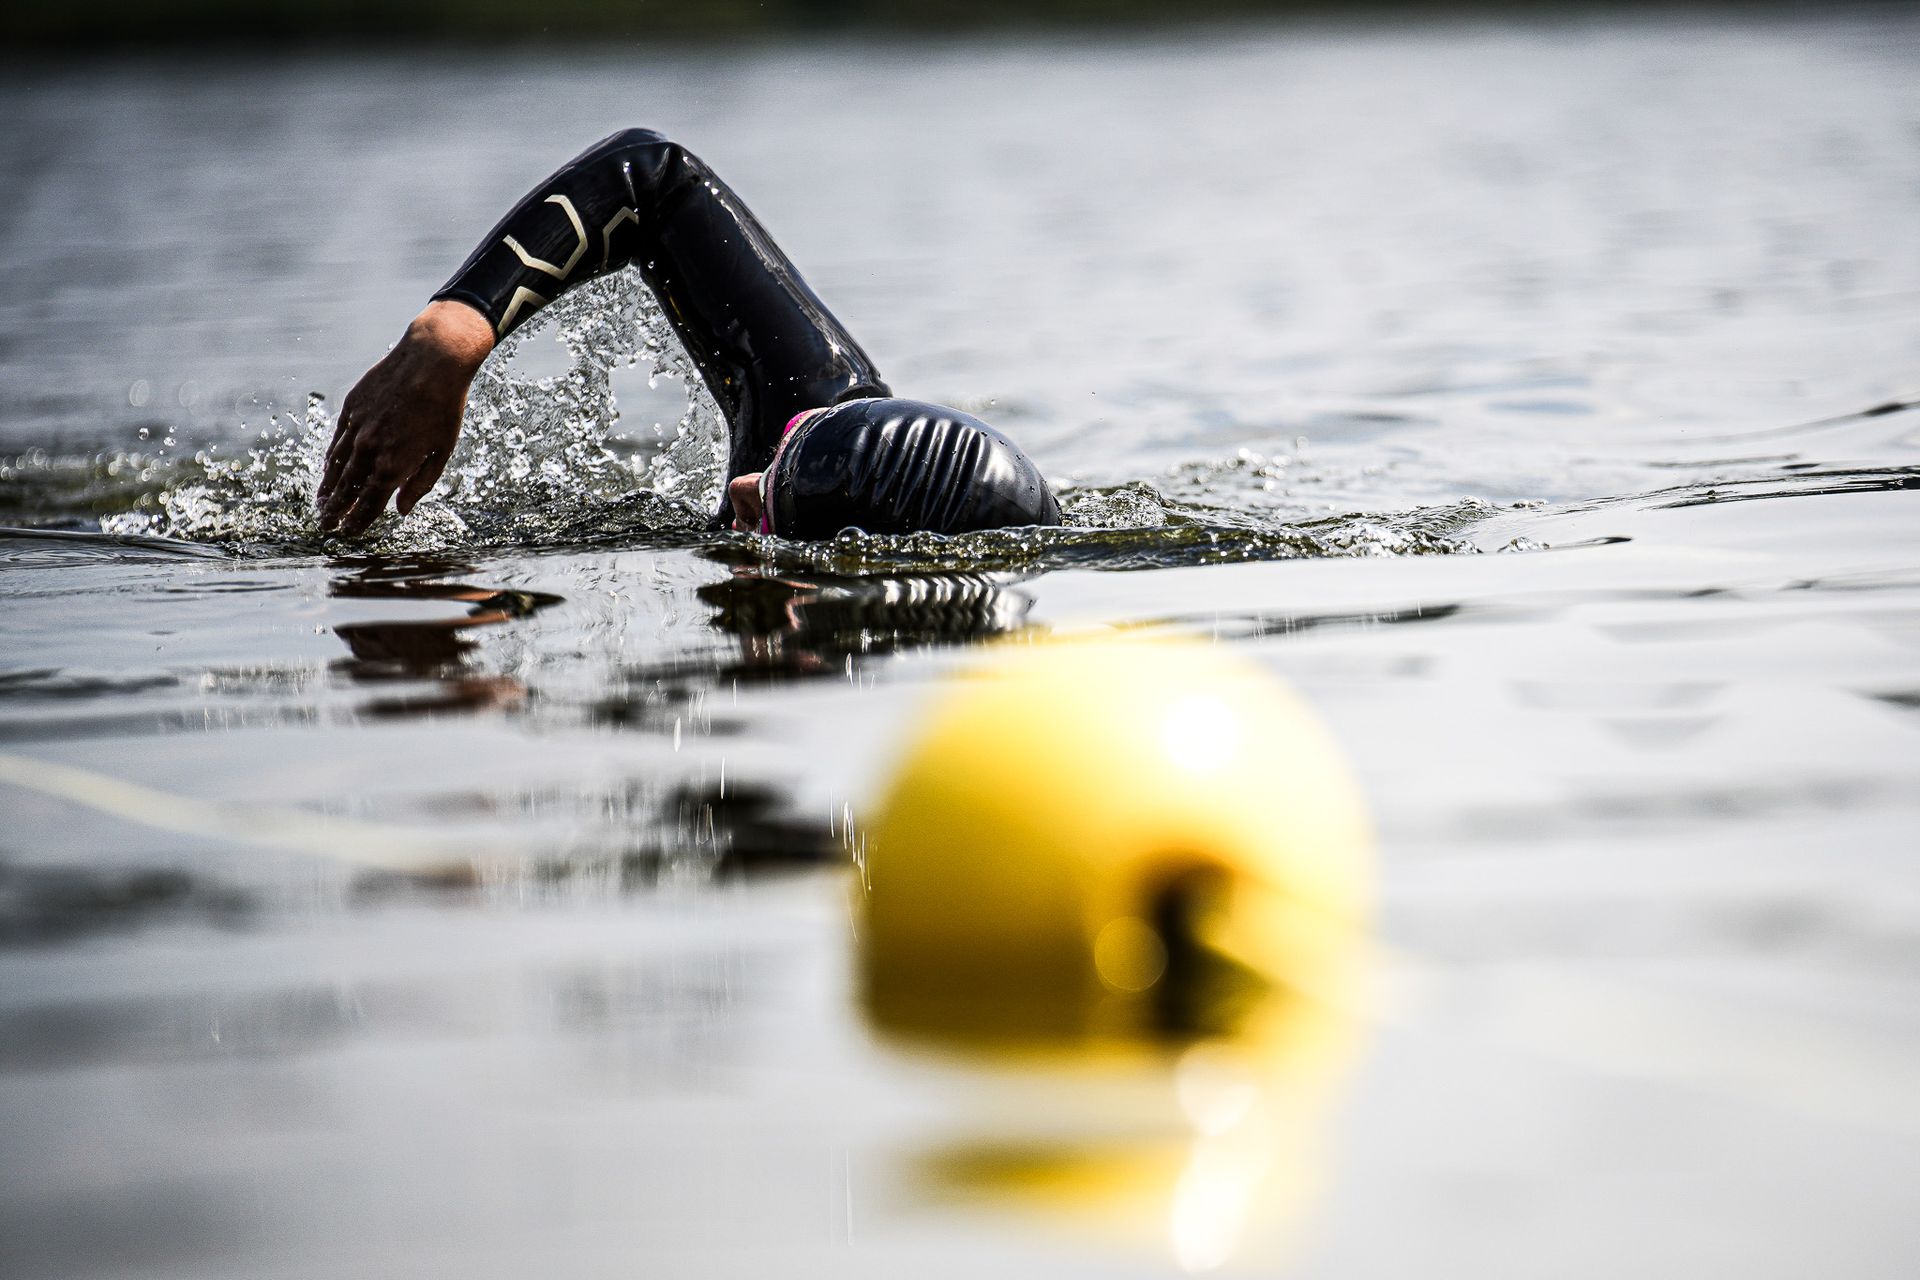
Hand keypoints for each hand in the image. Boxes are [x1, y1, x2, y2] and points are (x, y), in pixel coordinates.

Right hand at [317, 300, 494, 535]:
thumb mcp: (441, 452)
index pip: (369, 503)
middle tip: (325, 526)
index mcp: (394, 466)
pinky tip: (328, 469)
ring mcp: (357, 428)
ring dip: (327, 488)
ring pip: (336, 466)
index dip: (358, 521)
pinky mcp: (351, 408)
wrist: (432, 360)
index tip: (349, 533)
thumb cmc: (444, 408)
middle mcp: (369, 450)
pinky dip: (331, 459)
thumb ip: (419, 484)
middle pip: (347, 489)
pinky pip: (337, 441)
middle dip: (335, 511)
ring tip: (320, 504)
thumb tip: (401, 510)